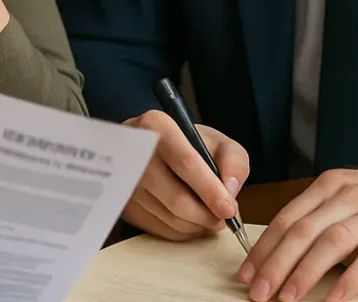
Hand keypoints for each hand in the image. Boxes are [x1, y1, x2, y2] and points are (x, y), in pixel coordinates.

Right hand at [122, 110, 248, 240]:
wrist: (152, 147)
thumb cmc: (188, 143)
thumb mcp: (216, 141)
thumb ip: (233, 161)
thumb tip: (230, 191)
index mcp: (157, 126)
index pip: (186, 163)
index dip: (210, 190)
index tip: (228, 209)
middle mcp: (135, 153)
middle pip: (176, 198)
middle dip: (207, 215)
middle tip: (224, 218)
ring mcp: (126, 182)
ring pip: (169, 218)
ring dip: (197, 225)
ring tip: (209, 215)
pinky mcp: (124, 204)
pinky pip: (160, 229)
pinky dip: (182, 231)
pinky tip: (191, 219)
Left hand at [238, 161, 357, 301]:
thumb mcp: (339, 196)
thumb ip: (312, 218)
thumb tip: (273, 254)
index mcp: (326, 187)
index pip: (286, 219)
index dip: (263, 249)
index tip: (246, 274)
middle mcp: (346, 197)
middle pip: (303, 231)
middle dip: (276, 264)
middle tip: (259, 292)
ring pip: (331, 243)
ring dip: (305, 273)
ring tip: (287, 297)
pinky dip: (348, 282)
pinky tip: (331, 300)